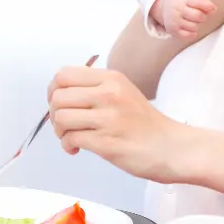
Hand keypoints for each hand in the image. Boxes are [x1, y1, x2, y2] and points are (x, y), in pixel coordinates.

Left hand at [47, 66, 184, 182]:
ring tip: (71, 136)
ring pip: (61, 117)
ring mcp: (108, 118)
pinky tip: (77, 148)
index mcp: (111, 79)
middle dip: (53, 113)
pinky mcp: (106, 142)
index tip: (59, 102)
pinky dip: (68, 145)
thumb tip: (59, 93)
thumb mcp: (122, 91)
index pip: (64, 75)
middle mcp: (109, 94)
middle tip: (64, 124)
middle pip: (58, 96)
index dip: (53, 90)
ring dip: (59, 131)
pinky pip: (71, 139)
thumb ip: (95, 87)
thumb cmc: (144, 123)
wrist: (169, 147)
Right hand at [153, 0, 215, 39]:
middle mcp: (178, 9)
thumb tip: (213, 10)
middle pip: (199, 16)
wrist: (166, 3)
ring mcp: (175, 20)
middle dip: (203, 16)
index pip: (200, 2)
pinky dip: (192, 33)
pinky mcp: (173, 30)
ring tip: (191, 19)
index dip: (209, 6)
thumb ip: (205, 1)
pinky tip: (189, 26)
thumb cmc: (185, 0)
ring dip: (196, 24)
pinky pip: (188, 36)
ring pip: (194, 27)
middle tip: (199, 14)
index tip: (211, 7)